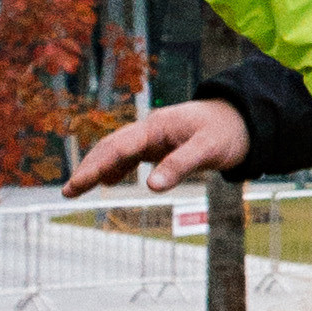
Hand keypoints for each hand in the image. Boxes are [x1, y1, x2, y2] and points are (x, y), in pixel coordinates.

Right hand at [61, 98, 249, 199]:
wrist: (244, 118)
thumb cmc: (227, 131)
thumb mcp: (208, 149)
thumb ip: (180, 166)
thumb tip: (151, 187)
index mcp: (157, 126)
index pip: (118, 147)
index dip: (96, 166)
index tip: (78, 184)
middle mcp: (150, 129)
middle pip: (110, 148)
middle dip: (88, 169)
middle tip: (67, 192)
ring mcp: (153, 137)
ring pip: (117, 152)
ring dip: (97, 169)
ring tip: (75, 190)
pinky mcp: (160, 145)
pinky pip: (131, 156)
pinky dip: (116, 168)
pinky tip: (108, 182)